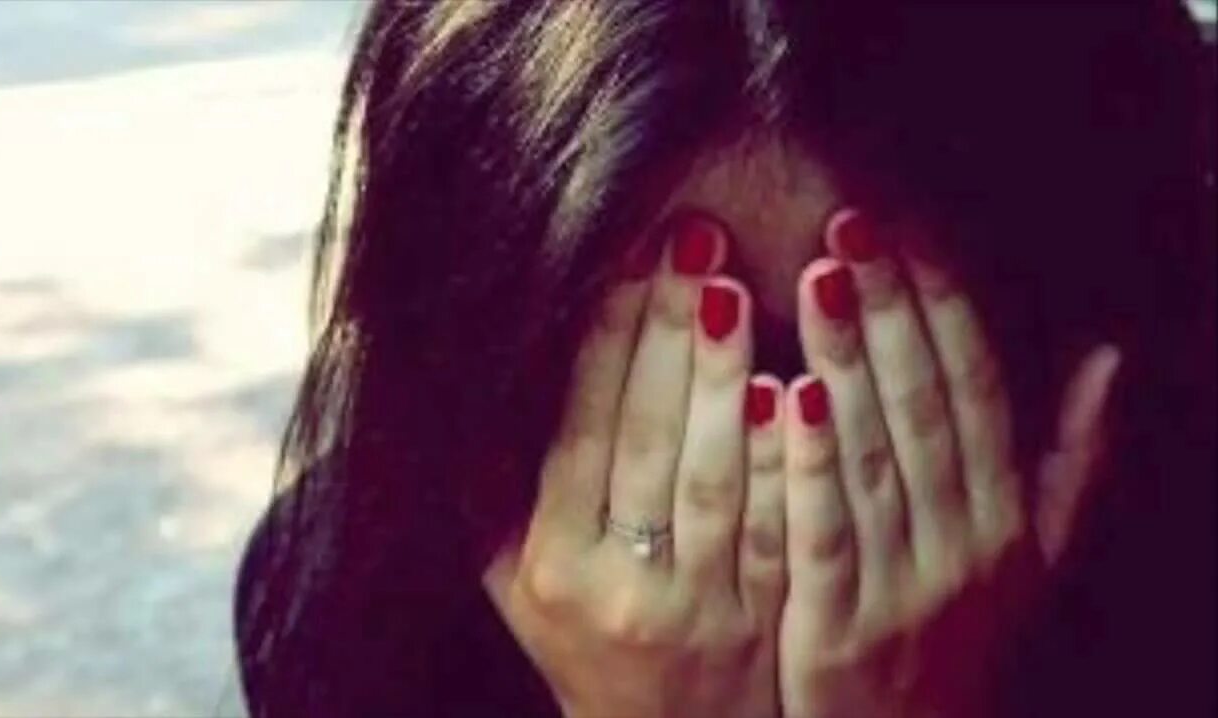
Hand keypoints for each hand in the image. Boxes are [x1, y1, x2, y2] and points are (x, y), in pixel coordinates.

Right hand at [483, 212, 784, 717]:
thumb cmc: (586, 637)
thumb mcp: (515, 578)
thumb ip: (497, 490)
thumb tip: (478, 373)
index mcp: (549, 563)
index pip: (576, 428)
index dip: (605, 337)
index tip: (629, 254)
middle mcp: (614, 587)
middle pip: (644, 438)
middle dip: (667, 331)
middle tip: (693, 240)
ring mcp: (691, 609)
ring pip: (711, 475)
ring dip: (724, 377)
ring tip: (739, 286)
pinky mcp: (759, 624)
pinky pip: (774, 528)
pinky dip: (779, 457)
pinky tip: (794, 387)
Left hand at [777, 209, 1120, 717]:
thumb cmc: (960, 637)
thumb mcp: (1036, 560)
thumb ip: (1073, 463)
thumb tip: (1110, 358)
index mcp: (1007, 517)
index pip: (979, 390)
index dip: (947, 307)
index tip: (908, 231)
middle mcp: (965, 543)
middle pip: (926, 407)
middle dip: (890, 311)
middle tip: (851, 226)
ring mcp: (904, 586)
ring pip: (877, 456)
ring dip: (849, 363)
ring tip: (819, 278)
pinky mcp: (839, 627)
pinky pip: (825, 532)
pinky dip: (809, 464)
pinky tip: (782, 393)